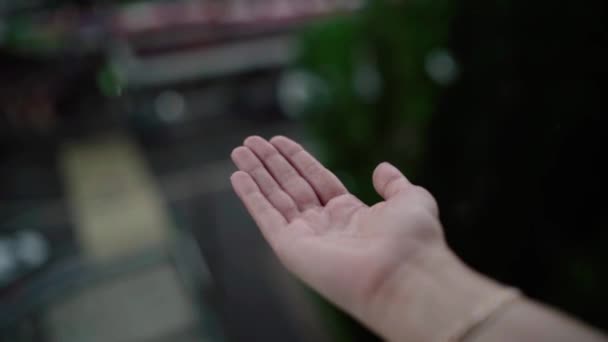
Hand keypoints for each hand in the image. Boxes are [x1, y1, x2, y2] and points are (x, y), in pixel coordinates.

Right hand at [230, 136, 448, 320]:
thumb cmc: (412, 240)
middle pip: (290, 186)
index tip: (278, 141)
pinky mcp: (291, 248)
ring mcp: (306, 236)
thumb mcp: (411, 199)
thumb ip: (394, 183)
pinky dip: (250, 197)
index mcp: (349, 213)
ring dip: (255, 173)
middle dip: (270, 163)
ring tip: (239, 151)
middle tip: (250, 142)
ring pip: (274, 198)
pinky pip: (266, 217)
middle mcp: (325, 224)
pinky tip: (237, 176)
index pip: (316, 179)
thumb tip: (381, 167)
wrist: (404, 274)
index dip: (297, 159)